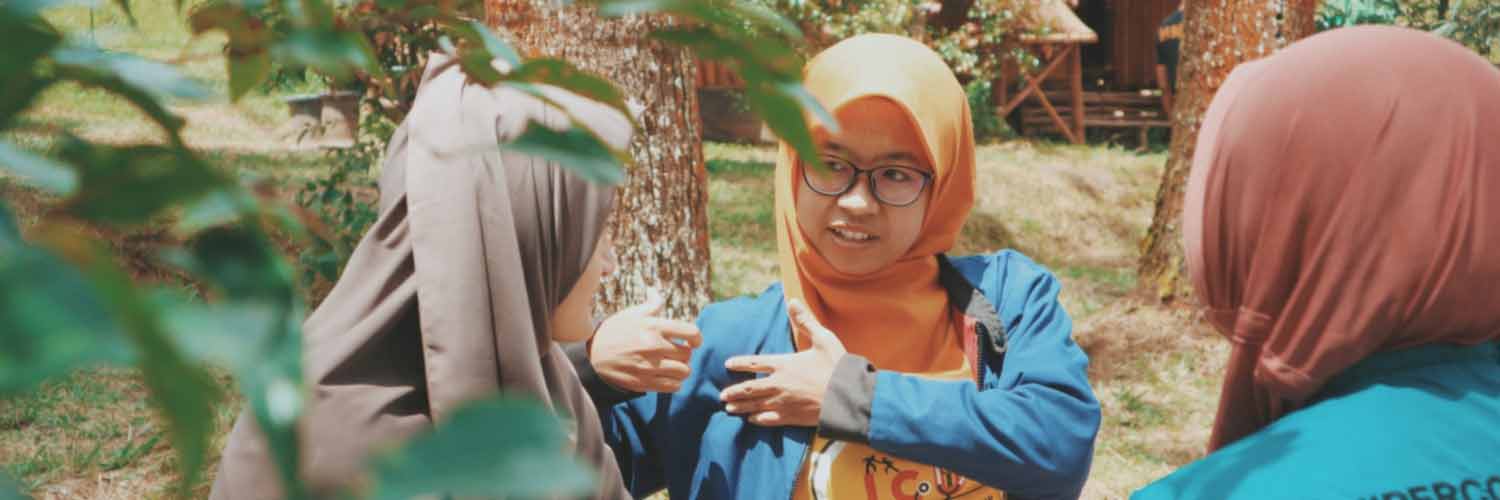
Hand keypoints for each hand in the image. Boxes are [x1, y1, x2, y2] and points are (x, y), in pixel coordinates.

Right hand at [590, 289, 701, 392]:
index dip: (696, 338)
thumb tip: (656, 291)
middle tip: (677, 352)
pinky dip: (674, 382)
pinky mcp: (643, 383)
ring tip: (673, 365)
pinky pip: (673, 386)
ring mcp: (649, 367)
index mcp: (653, 327)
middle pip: (688, 354)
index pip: (691, 332)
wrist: (592, 354)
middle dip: (686, 353)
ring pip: (683, 372)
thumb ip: (651, 304)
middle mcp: (653, 347)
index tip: (692, 340)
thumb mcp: (632, 314)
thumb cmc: (614, 331)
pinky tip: (667, 376)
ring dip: (682, 369)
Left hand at [720, 299, 846, 426]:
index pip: (755, 362)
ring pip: (755, 405)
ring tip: (729, 408)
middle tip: (722, 395)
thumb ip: (805, 321)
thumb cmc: (837, 366)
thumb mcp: (823, 338)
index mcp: (784, 364)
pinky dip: (758, 419)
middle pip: (749, 388)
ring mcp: (783, 402)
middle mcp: (779, 384)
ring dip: (741, 406)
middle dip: (734, 391)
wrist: (848, 397)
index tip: (727, 364)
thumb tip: (793, 301)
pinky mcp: (791, 417)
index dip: (740, 363)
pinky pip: (768, 419)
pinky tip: (752, 420)